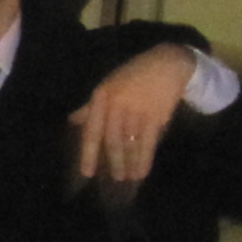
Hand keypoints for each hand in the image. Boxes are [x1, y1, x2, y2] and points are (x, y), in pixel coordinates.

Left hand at [70, 45, 199, 188]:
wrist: (166, 63)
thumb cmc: (133, 75)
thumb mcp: (108, 85)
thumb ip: (92, 106)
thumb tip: (74, 120)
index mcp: (101, 97)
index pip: (92, 130)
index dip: (88, 153)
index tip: (87, 173)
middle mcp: (117, 105)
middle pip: (112, 140)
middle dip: (113, 162)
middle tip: (115, 178)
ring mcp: (137, 110)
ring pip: (130, 144)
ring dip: (129, 163)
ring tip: (128, 178)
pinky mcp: (156, 115)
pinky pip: (148, 142)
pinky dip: (144, 159)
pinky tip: (142, 171)